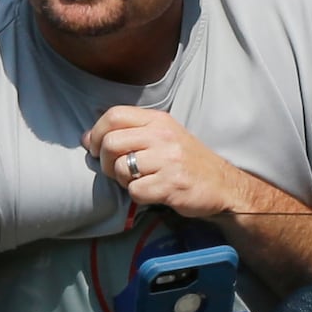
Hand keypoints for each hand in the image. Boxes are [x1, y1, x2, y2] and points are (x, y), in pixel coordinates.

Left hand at [82, 107, 243, 221]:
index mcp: (160, 121)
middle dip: (107, 162)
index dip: (96, 133)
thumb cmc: (188, 162)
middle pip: (111, 143)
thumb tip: (86, 138)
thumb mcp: (165, 136)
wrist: (225, 187)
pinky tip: (154, 192)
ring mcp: (169, 160)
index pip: (114, 115)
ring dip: (124, 180)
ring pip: (121, 168)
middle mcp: (164, 136)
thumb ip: (130, 133)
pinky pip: (135, 190)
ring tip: (140, 180)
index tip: (98, 148)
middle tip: (119, 171)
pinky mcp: (172, 184)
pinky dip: (139, 195)